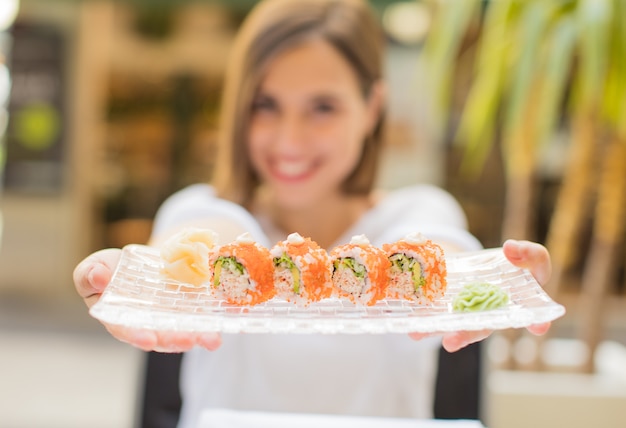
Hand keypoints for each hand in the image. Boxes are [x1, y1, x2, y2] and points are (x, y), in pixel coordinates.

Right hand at [73, 248, 221, 352]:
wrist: (145, 262)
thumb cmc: (113, 269)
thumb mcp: (97, 266)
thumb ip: (89, 274)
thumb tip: (97, 277)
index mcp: (120, 317)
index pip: (126, 330)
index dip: (137, 335)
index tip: (148, 339)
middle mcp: (148, 324)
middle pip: (161, 336)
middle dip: (174, 339)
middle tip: (187, 340)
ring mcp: (171, 318)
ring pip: (184, 331)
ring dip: (198, 336)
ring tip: (211, 339)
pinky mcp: (190, 310)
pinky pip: (201, 318)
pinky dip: (212, 323)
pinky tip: (222, 327)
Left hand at [409, 239, 551, 351]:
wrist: (483, 267)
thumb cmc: (512, 266)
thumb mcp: (524, 254)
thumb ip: (527, 252)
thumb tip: (510, 248)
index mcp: (518, 306)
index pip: (532, 317)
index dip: (537, 322)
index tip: (538, 326)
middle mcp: (492, 316)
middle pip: (480, 328)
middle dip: (465, 334)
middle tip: (451, 342)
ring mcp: (470, 315)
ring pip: (453, 326)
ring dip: (435, 330)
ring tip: (418, 333)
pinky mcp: (451, 309)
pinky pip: (438, 318)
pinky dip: (424, 321)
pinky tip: (411, 325)